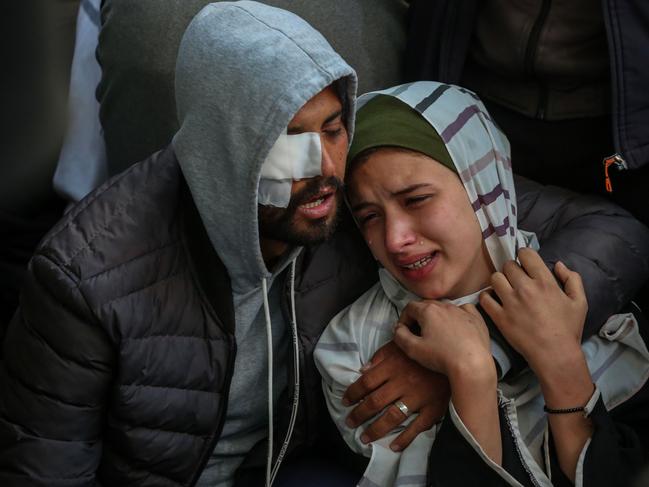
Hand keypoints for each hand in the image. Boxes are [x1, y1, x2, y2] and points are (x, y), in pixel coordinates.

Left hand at [342, 341, 448, 450]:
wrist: (457, 355)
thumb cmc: (424, 349)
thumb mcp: (400, 345)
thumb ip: (381, 356)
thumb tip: (362, 370)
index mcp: (393, 366)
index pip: (367, 382)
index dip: (353, 393)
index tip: (345, 401)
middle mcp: (403, 383)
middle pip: (375, 402)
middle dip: (359, 414)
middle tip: (349, 422)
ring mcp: (418, 397)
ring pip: (392, 417)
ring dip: (376, 429)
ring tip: (364, 438)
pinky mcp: (433, 408)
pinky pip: (417, 427)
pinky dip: (405, 439)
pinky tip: (393, 447)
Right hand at [393, 300, 493, 377]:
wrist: (472, 364)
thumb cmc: (443, 357)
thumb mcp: (413, 349)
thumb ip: (400, 335)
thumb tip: (398, 328)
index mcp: (428, 311)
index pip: (409, 307)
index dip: (404, 319)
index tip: (404, 330)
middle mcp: (445, 306)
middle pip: (426, 305)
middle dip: (419, 317)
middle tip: (418, 333)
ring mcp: (462, 311)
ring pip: (444, 307)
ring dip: (437, 317)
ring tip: (437, 333)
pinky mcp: (476, 318)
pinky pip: (464, 310)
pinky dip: (457, 315)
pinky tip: (456, 326)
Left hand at [479, 247, 587, 372]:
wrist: (555, 354)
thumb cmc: (568, 328)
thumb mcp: (580, 302)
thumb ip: (572, 279)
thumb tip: (559, 264)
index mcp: (545, 282)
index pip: (526, 254)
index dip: (524, 256)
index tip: (525, 263)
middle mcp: (525, 288)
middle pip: (508, 265)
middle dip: (512, 270)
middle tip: (516, 279)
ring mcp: (510, 302)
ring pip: (495, 278)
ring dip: (500, 281)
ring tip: (505, 289)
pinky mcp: (499, 316)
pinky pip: (485, 298)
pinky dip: (487, 297)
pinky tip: (495, 300)